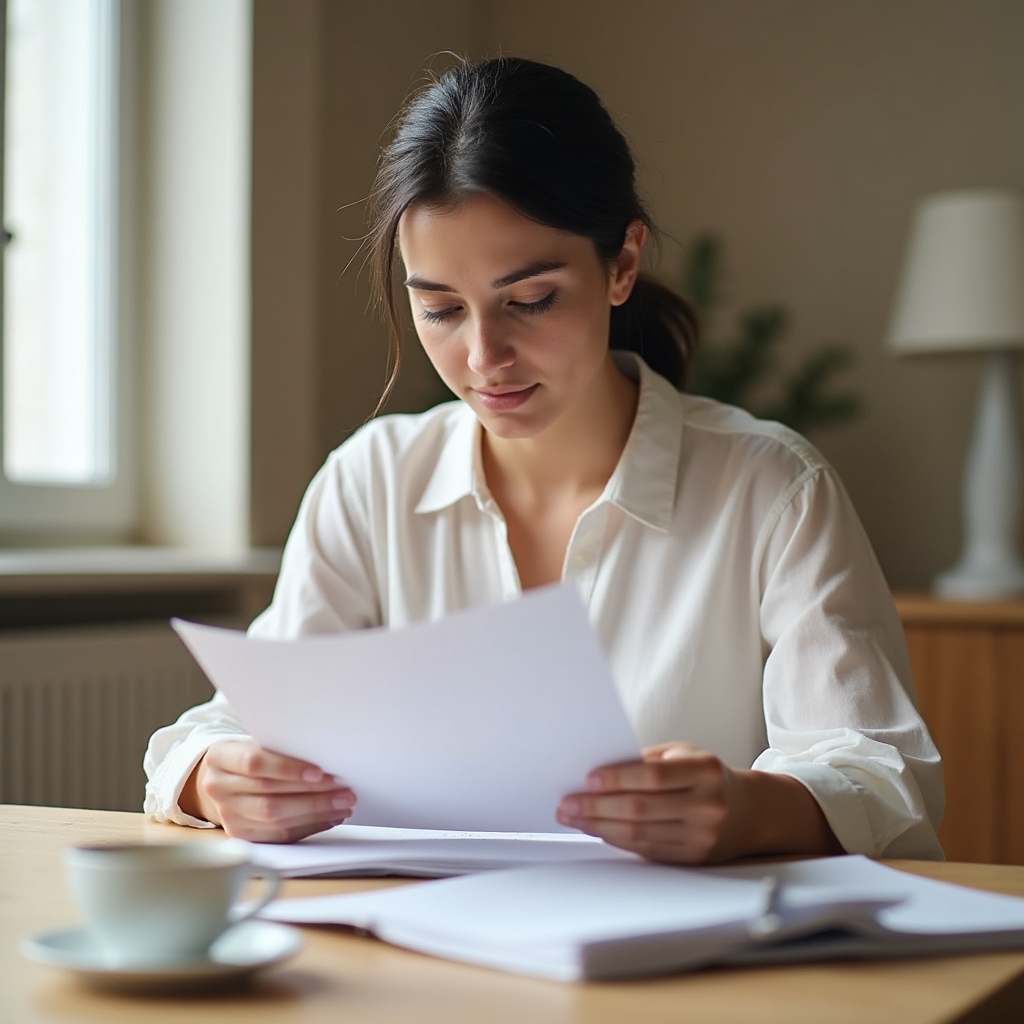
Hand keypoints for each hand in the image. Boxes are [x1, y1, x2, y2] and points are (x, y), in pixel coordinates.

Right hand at [180, 739, 355, 842]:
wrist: (226, 778)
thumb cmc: (252, 754)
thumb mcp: (259, 742)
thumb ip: (282, 748)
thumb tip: (326, 759)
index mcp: (220, 756)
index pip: (254, 763)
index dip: (288, 768)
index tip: (319, 772)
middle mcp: (217, 787)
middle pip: (269, 794)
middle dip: (312, 794)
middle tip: (344, 790)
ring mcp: (227, 814)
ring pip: (275, 818)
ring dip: (315, 811)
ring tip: (342, 804)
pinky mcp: (241, 834)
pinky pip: (279, 834)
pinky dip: (309, 825)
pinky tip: (329, 817)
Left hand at [556, 742, 840, 863]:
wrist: (748, 812)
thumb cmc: (706, 776)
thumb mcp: (684, 755)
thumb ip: (647, 760)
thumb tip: (599, 770)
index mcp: (705, 771)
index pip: (654, 776)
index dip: (618, 778)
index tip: (587, 779)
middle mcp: (707, 805)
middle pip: (641, 809)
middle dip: (597, 807)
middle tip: (567, 804)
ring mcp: (701, 836)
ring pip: (640, 834)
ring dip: (600, 827)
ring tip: (574, 818)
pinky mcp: (693, 857)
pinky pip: (646, 850)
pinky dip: (617, 840)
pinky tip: (598, 830)